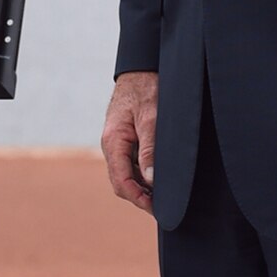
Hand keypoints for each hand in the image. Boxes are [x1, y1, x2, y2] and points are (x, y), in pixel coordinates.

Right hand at [101, 71, 158, 215]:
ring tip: (164, 197)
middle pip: (121, 182)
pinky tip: (159, 178)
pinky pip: (131, 163)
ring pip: (126, 174)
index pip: (120, 181)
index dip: (138, 198)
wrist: (141, 67)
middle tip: (163, 207)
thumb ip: (150, 149)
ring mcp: (118, 143)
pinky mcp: (126, 139)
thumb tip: (150, 180)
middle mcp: (112, 145)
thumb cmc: (146, 87)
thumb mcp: (151, 117)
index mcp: (113, 141)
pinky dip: (143, 174)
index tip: (156, 208)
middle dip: (140, 197)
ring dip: (142, 187)